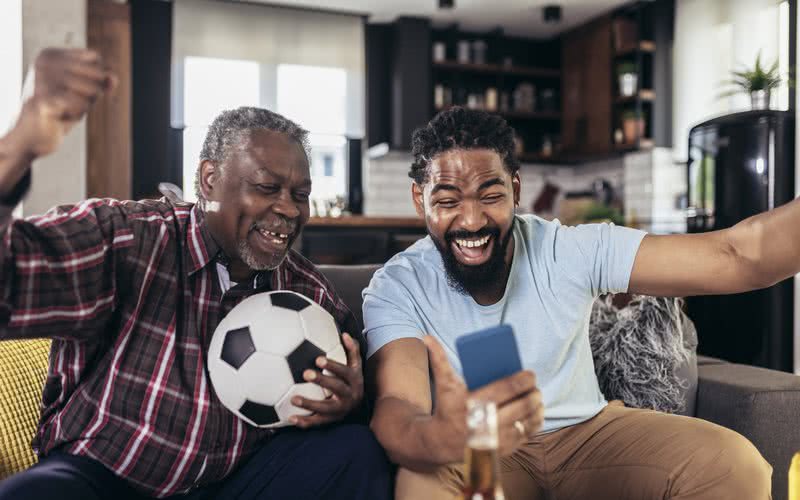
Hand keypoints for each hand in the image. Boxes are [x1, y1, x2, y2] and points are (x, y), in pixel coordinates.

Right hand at [10, 48, 116, 158]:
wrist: (34, 135)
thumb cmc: (61, 111)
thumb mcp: (86, 92)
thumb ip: (103, 82)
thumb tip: (112, 78)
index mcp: (51, 55)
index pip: (95, 58)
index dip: (97, 77)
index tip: (76, 89)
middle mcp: (46, 63)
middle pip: (98, 74)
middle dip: (93, 94)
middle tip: (70, 103)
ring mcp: (44, 79)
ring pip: (93, 91)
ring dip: (86, 106)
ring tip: (64, 110)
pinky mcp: (45, 98)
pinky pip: (82, 104)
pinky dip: (77, 115)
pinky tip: (61, 117)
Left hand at [290, 333, 363, 427]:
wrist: (358, 406)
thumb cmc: (352, 380)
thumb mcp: (355, 365)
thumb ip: (352, 350)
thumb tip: (344, 334)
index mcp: (354, 380)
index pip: (344, 371)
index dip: (333, 365)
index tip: (318, 359)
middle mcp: (349, 395)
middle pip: (337, 388)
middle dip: (322, 380)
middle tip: (305, 373)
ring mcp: (340, 409)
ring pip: (326, 408)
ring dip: (310, 404)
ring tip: (293, 399)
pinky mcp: (331, 420)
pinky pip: (318, 422)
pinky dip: (305, 422)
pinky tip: (291, 418)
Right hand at [423, 336, 543, 460]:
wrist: (440, 442)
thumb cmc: (446, 407)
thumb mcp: (443, 384)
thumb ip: (439, 359)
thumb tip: (426, 337)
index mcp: (473, 403)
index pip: (506, 389)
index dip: (523, 380)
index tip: (531, 374)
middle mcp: (485, 423)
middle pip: (520, 406)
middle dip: (533, 395)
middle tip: (535, 387)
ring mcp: (495, 439)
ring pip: (526, 421)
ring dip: (536, 409)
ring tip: (537, 399)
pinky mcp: (501, 450)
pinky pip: (525, 436)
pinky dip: (534, 424)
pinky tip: (536, 414)